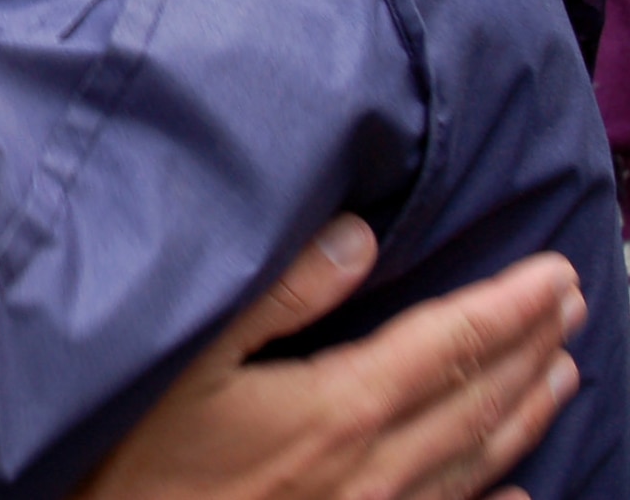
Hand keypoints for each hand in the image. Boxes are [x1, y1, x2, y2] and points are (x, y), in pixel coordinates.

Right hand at [79, 216, 583, 499]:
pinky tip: (522, 494)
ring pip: (476, 461)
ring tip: (565, 370)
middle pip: (475, 400)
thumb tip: (358, 239)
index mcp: (338, 408)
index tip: (552, 275)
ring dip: (526, 410)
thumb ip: (279, 294)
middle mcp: (374, 469)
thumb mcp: (191, 354)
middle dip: (529, 346)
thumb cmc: (141, 450)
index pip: (446, 345)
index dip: (506, 308)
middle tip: (571, 301)